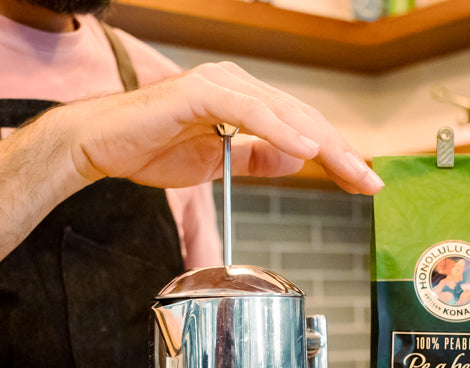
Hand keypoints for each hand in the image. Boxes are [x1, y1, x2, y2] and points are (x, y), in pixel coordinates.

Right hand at [54, 62, 383, 194]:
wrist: (100, 145)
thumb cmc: (149, 149)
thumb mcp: (217, 163)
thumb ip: (256, 158)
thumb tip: (296, 161)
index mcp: (243, 100)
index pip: (300, 127)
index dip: (335, 153)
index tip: (362, 180)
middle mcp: (237, 85)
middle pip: (302, 119)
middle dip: (341, 152)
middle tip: (369, 182)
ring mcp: (220, 84)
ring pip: (285, 113)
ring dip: (322, 144)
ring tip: (350, 170)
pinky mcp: (200, 92)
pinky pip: (250, 112)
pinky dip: (280, 131)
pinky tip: (305, 151)